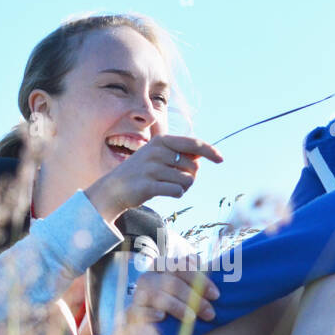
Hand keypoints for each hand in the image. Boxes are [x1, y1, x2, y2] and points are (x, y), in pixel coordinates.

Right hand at [84, 135, 222, 221]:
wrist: (114, 189)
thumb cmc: (142, 172)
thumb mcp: (158, 155)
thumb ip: (179, 152)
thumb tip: (203, 154)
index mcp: (161, 141)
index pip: (193, 144)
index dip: (210, 151)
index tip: (221, 159)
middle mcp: (156, 152)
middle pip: (193, 166)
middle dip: (190, 176)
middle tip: (174, 179)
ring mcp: (151, 168)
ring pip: (186, 181)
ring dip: (182, 187)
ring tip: (166, 185)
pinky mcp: (148, 185)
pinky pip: (177, 191)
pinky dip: (176, 193)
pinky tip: (165, 192)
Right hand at [127, 267, 218, 323]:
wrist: (143, 329)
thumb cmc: (170, 306)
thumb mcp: (183, 292)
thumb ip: (194, 280)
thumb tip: (205, 263)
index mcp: (161, 267)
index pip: (181, 266)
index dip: (200, 279)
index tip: (216, 295)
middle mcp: (149, 277)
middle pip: (172, 282)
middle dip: (193, 297)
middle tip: (210, 313)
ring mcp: (138, 294)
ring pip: (159, 296)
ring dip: (177, 307)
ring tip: (191, 318)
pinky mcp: (131, 312)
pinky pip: (140, 310)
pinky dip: (151, 313)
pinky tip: (162, 317)